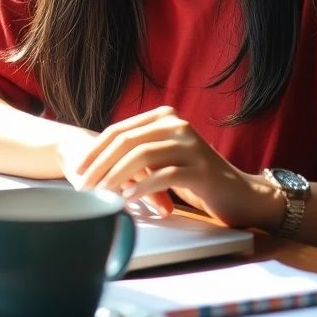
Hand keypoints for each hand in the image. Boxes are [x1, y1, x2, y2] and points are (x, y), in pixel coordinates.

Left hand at [69, 106, 282, 229]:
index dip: (95, 150)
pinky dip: (143, 187)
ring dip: (116, 176)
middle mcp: (176, 125)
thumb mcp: (165, 157)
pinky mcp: (201, 168)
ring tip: (101, 194)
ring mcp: (190, 145)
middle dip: (100, 164)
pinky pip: (165, 174)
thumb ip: (141, 150)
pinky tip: (130, 198)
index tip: (77, 170)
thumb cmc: (196, 178)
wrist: (239, 193)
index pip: (120, 130)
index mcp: (165, 117)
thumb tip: (98, 162)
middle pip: (127, 140)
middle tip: (84, 186)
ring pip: (143, 155)